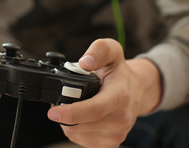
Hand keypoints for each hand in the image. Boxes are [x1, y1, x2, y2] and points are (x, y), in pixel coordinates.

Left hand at [47, 38, 161, 147]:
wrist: (136, 90)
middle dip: (64, 114)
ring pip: (78, 134)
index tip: (53, 112)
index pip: (94, 109)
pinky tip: (80, 117)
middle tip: (60, 101)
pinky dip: (75, 129)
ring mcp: (117, 133)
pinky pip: (82, 141)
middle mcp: (121, 118)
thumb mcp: (112, 50)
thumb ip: (99, 50)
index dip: (71, 113)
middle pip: (82, 124)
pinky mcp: (111, 143)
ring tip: (72, 106)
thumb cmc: (119, 72)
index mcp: (120, 96)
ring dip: (68, 122)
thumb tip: (85, 62)